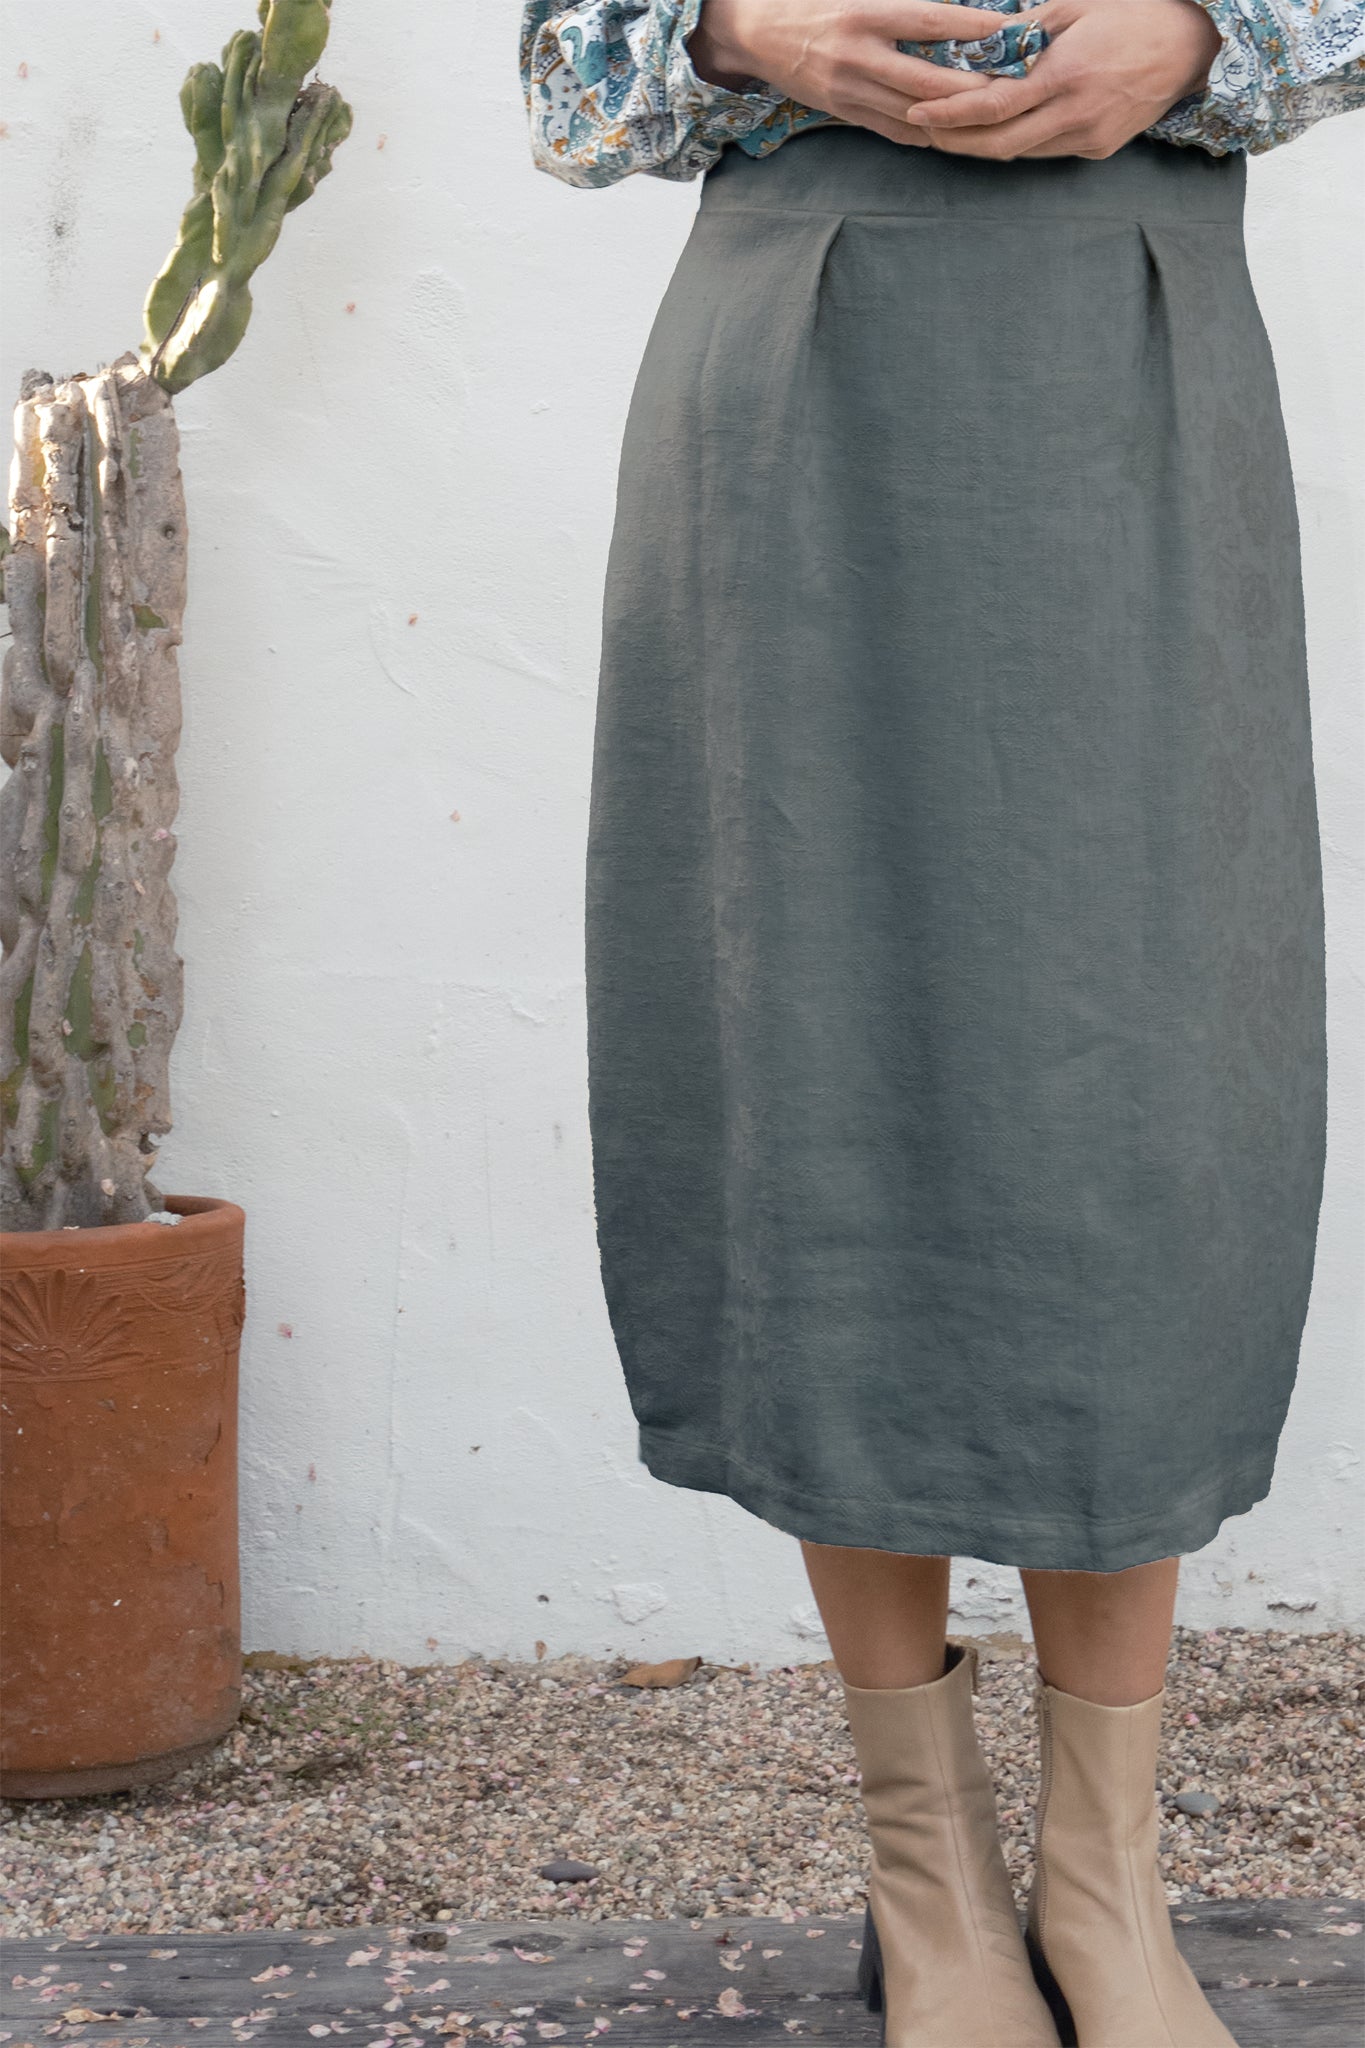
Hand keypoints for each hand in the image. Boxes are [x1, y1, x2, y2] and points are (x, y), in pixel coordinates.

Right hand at [687, 0, 1035, 149]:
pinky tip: (954, 130)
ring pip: (913, 111)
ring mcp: (849, 90)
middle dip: (971, 87)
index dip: (970, 27)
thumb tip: (947, 11)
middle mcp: (857, 55)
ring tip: (992, 115)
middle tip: (1012, 88)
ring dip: (954, 117)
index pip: (928, 20)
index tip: (1007, 29)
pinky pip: (893, 128)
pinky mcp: (844, 112)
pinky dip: (926, 130)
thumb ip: (898, 3)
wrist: (754, 33)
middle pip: (926, 80)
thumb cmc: (811, 2)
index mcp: (863, 13)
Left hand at [899, 0, 1222, 156]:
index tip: (918, 111)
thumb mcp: (1074, 7)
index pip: (993, 105)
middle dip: (955, 141)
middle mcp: (1076, 113)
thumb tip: (974, 45)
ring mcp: (1088, 136)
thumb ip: (1023, 33)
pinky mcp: (1098, 149)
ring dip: (982, 145)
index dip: (950, 113)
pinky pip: (1045, 151)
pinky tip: (998, 130)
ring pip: (1019, 153)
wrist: (1191, 44)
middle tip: (923, 130)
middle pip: (998, 144)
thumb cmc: (1131, 12)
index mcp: (1066, 73)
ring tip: (950, 129)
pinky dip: (1017, 142)